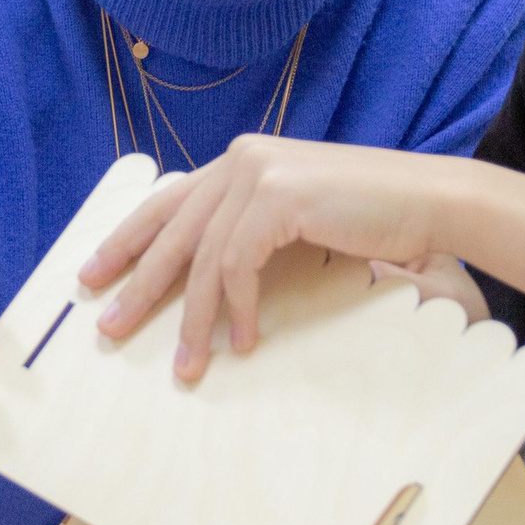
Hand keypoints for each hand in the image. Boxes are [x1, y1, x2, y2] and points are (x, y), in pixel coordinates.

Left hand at [79, 136, 524, 382]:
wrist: (431, 202)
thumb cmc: (371, 220)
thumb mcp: (295, 221)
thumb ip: (250, 229)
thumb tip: (204, 280)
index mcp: (240, 161)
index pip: (166, 202)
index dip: (125, 241)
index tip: (94, 276)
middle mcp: (241, 158)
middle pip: (171, 230)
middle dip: (137, 284)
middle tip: (109, 328)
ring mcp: (258, 172)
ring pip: (203, 257)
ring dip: (192, 318)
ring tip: (184, 365)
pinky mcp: (279, 196)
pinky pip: (238, 264)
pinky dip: (238, 309)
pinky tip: (244, 342)